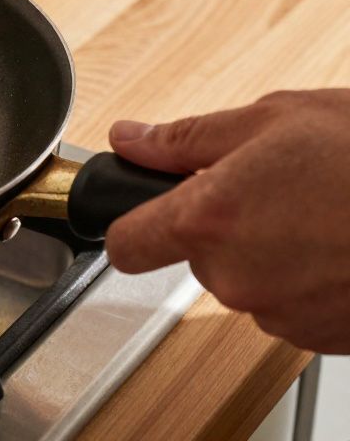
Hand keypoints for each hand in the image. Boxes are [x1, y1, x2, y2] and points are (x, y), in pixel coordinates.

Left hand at [105, 89, 349, 352]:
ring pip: (248, 281)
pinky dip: (309, 279)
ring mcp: (280, 313)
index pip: (126, 243)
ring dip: (272, 252)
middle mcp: (236, 276)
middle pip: (198, 257)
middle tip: (277, 188)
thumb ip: (187, 138)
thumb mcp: (276, 118)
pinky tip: (341, 244)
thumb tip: (132, 138)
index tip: (139, 215)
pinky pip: (291, 306)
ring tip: (323, 212)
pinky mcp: (320, 337)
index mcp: (210, 217)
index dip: (130, 224)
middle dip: (225, 225)